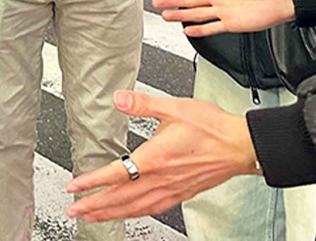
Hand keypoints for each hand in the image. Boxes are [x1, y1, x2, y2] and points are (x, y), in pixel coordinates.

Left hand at [65, 93, 258, 222]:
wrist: (240, 145)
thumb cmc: (212, 128)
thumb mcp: (174, 107)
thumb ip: (142, 104)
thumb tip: (118, 98)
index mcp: (155, 158)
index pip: (116, 174)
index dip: (92, 182)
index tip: (74, 187)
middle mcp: (161, 178)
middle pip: (121, 198)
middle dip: (94, 205)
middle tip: (74, 210)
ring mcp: (172, 189)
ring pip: (135, 207)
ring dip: (112, 213)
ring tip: (93, 216)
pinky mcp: (182, 193)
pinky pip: (153, 209)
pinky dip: (136, 213)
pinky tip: (130, 213)